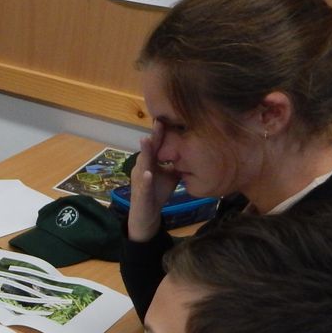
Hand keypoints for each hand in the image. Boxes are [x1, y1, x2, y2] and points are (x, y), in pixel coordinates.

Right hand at [126, 122, 179, 241]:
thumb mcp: (170, 175)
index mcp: (149, 163)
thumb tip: (192, 150)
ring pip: (142, 165)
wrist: (145, 215)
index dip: (159, 133)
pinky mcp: (141, 194)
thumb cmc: (156, 193)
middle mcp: (141, 168)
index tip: (165, 117)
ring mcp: (139, 181)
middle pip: (148, 150)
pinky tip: (148, 173)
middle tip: (158, 122)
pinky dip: (145, 179)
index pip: (155, 145)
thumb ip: (177, 162)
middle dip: (152, 137)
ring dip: (145, 153)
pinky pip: (143, 185)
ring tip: (147, 140)